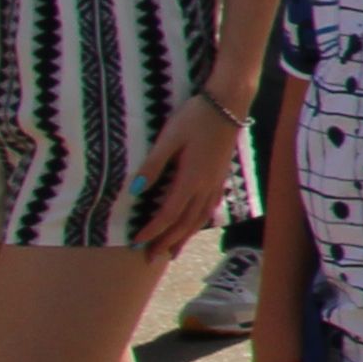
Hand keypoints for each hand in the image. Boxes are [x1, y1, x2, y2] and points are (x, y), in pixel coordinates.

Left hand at [136, 92, 240, 257]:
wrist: (229, 104)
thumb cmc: (195, 117)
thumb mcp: (168, 138)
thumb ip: (153, 165)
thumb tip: (134, 191)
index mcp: (191, 178)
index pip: (169, 213)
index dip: (152, 230)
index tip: (136, 242)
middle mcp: (205, 186)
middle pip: (185, 223)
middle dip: (167, 241)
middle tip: (150, 257)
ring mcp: (215, 182)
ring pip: (200, 219)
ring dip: (184, 237)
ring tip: (172, 252)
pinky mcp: (220, 176)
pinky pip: (209, 208)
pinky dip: (199, 222)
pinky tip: (195, 225)